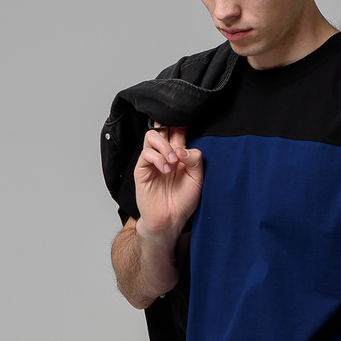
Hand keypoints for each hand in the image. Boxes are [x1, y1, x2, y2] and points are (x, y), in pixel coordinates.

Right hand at [133, 124, 203, 240]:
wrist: (171, 219)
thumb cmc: (184, 200)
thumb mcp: (198, 179)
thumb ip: (195, 159)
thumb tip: (181, 149)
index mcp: (180, 153)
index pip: (177, 129)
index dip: (180, 122)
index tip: (187, 121)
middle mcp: (165, 154)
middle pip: (162, 127)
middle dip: (170, 127)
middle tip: (178, 144)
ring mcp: (152, 160)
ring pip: (152, 136)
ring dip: (164, 147)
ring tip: (174, 162)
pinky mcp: (142, 169)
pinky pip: (146, 154)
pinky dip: (158, 159)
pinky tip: (166, 170)